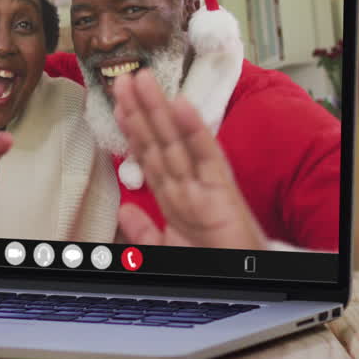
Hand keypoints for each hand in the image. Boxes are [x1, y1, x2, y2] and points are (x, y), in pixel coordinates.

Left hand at [113, 69, 266, 250]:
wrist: (240, 279)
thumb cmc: (212, 263)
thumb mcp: (168, 248)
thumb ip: (144, 231)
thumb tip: (124, 211)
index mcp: (173, 195)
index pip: (147, 155)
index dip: (131, 130)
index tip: (117, 105)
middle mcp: (185, 183)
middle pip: (157, 140)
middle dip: (139, 109)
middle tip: (122, 78)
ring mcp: (203, 182)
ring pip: (174, 140)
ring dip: (156, 109)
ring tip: (141, 79)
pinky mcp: (222, 188)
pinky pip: (205, 154)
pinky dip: (193, 129)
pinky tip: (180, 103)